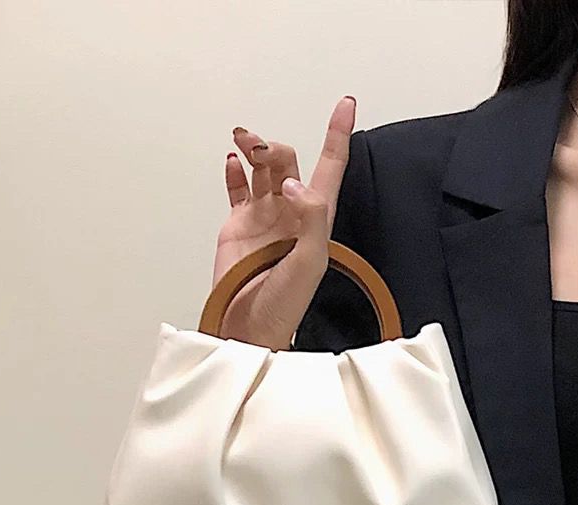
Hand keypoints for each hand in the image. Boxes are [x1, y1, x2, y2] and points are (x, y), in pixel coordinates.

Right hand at [213, 96, 356, 350]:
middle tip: (259, 148)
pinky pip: (238, 189)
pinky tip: (232, 161)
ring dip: (253, 149)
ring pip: (261, 170)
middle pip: (288, 162)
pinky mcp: (238, 225)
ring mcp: (263, 217)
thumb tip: (293, 183)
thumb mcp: (310, 262)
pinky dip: (234, 172)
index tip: (345, 105)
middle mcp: (290, 213)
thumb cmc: (284, 304)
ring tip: (242, 141)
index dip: (338, 136)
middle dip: (275, 147)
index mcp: (315, 219)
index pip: (330, 168)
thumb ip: (310, 218)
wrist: (249, 325)